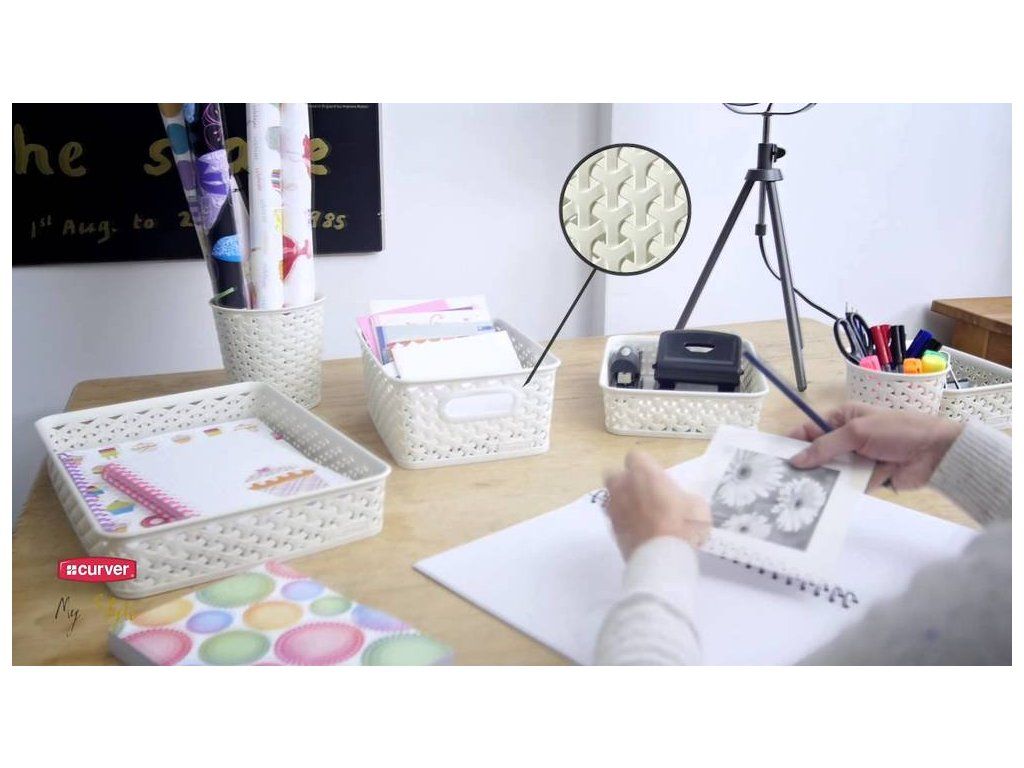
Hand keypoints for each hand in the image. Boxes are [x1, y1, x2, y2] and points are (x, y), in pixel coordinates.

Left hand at [603, 451, 710, 558]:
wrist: (662, 558)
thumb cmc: (683, 525)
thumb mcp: (697, 506)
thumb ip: (683, 496)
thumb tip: (680, 502)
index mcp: (645, 473)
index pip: (636, 456)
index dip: (645, 466)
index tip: (655, 477)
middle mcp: (624, 485)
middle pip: (614, 473)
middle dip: (625, 480)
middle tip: (643, 492)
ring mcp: (614, 507)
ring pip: (611, 495)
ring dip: (621, 499)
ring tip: (640, 513)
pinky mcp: (611, 528)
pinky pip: (613, 516)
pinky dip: (622, 519)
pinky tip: (637, 529)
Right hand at [788, 403, 963, 490]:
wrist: (937, 453)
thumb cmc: (897, 431)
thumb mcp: (857, 432)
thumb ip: (825, 447)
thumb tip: (795, 460)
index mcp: (844, 418)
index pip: (810, 428)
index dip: (792, 442)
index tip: (774, 457)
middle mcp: (848, 438)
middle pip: (818, 453)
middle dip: (803, 465)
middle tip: (779, 481)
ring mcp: (857, 459)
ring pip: (830, 472)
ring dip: (818, 481)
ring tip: (794, 495)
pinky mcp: (867, 479)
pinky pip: (846, 486)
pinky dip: (836, 493)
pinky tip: (818, 503)